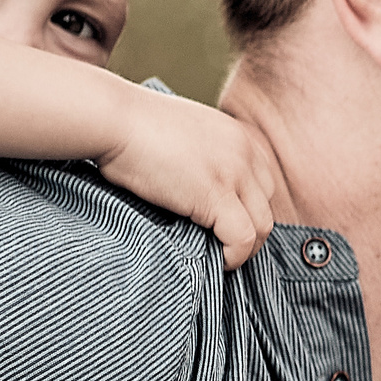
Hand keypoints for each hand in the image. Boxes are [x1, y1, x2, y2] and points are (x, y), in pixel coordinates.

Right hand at [96, 91, 283, 268]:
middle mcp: (245, 150)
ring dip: (244, 248)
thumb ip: (200, 157)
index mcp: (237, 135)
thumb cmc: (129, 127)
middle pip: (267, 204)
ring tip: (219, 256)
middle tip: (222, 246)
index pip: (264, 181)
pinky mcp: (216, 195)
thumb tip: (195, 188)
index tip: (226, 226)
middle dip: (250, 230)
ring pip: (262, 225)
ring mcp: (234, 172)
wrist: (113, 118)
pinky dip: (233, 256)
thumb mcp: (181, 135)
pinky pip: (242, 238)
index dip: (248, 209)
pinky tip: (215, 261)